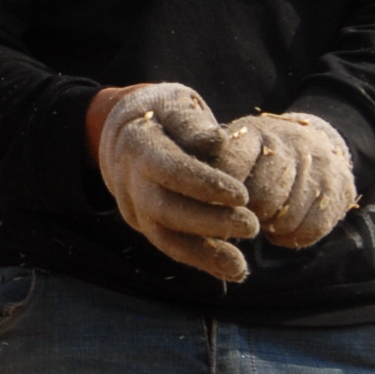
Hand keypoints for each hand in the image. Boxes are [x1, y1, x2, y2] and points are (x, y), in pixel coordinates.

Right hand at [97, 83, 259, 282]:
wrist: (123, 130)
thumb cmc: (162, 112)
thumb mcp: (177, 104)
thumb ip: (193, 124)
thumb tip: (218, 142)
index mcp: (137, 144)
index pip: (168, 169)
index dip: (203, 184)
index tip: (242, 195)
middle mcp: (129, 181)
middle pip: (164, 210)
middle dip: (208, 222)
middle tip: (252, 226)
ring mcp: (133, 207)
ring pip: (163, 237)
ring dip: (203, 254)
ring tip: (240, 265)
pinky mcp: (144, 224)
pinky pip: (170, 246)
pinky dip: (201, 260)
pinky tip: (232, 269)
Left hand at [219, 111, 356, 247]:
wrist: (320, 141)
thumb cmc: (260, 158)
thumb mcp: (233, 152)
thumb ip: (212, 170)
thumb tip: (194, 199)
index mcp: (254, 133)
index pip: (232, 168)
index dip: (223, 197)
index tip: (221, 206)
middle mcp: (290, 143)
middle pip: (263, 197)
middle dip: (250, 215)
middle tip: (247, 215)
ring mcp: (319, 164)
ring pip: (287, 217)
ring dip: (273, 227)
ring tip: (267, 218)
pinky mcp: (340, 187)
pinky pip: (312, 228)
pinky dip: (294, 236)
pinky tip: (286, 227)